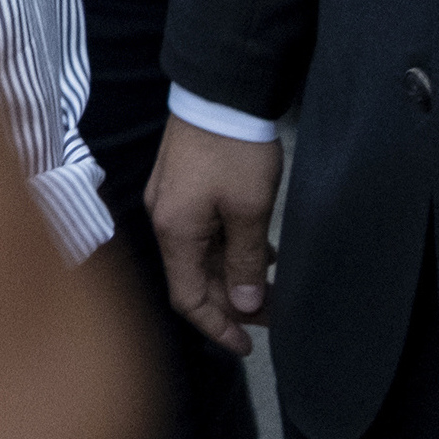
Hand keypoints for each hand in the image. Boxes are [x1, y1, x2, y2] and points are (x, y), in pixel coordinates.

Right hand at [147, 117, 284, 354]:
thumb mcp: (249, 211)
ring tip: (272, 287)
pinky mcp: (180, 186)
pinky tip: (259, 252)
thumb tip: (245, 303)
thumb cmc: (234, 153)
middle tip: (274, 315)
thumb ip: (245, 261)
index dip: (217, 326)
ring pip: (198, 256)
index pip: (187, 297)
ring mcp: (170, 202)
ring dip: (232, 276)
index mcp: (175, 231)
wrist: (219, 93)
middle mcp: (164, 220)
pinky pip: (200, 233)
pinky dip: (227, 250)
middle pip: (192, 278)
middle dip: (231, 302)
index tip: (248, 345)